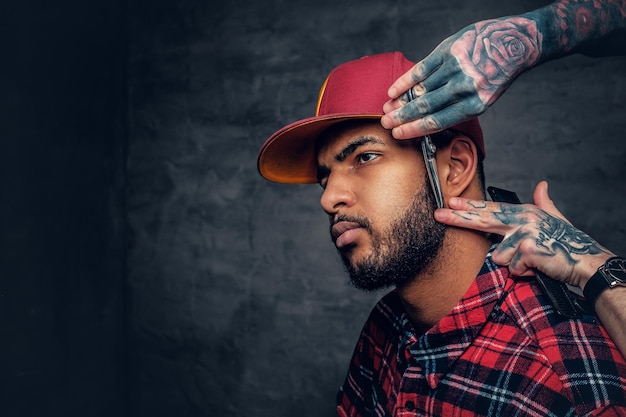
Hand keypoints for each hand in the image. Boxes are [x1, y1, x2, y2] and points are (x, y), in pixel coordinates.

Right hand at [381, 17, 542, 138]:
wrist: (514, 43)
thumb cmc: (495, 75)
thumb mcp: (483, 97)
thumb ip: (458, 108)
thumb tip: (426, 120)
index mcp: (475, 104)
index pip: (438, 121)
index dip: (415, 129)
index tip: (399, 134)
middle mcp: (464, 87)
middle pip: (426, 106)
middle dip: (403, 117)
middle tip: (387, 124)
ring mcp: (456, 67)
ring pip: (421, 88)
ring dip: (401, 101)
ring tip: (387, 109)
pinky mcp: (449, 50)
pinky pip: (422, 68)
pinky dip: (405, 80)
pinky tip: (393, 89)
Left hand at [434, 181, 613, 288]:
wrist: (586, 262)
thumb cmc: (567, 243)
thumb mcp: (555, 220)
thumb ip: (543, 203)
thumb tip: (541, 185)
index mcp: (525, 212)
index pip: (491, 209)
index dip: (469, 207)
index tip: (449, 203)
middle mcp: (523, 220)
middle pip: (483, 220)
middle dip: (458, 218)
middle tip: (437, 214)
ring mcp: (525, 234)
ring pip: (499, 255)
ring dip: (514, 264)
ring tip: (532, 262)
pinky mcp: (528, 250)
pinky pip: (513, 268)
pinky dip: (524, 273)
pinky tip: (538, 268)